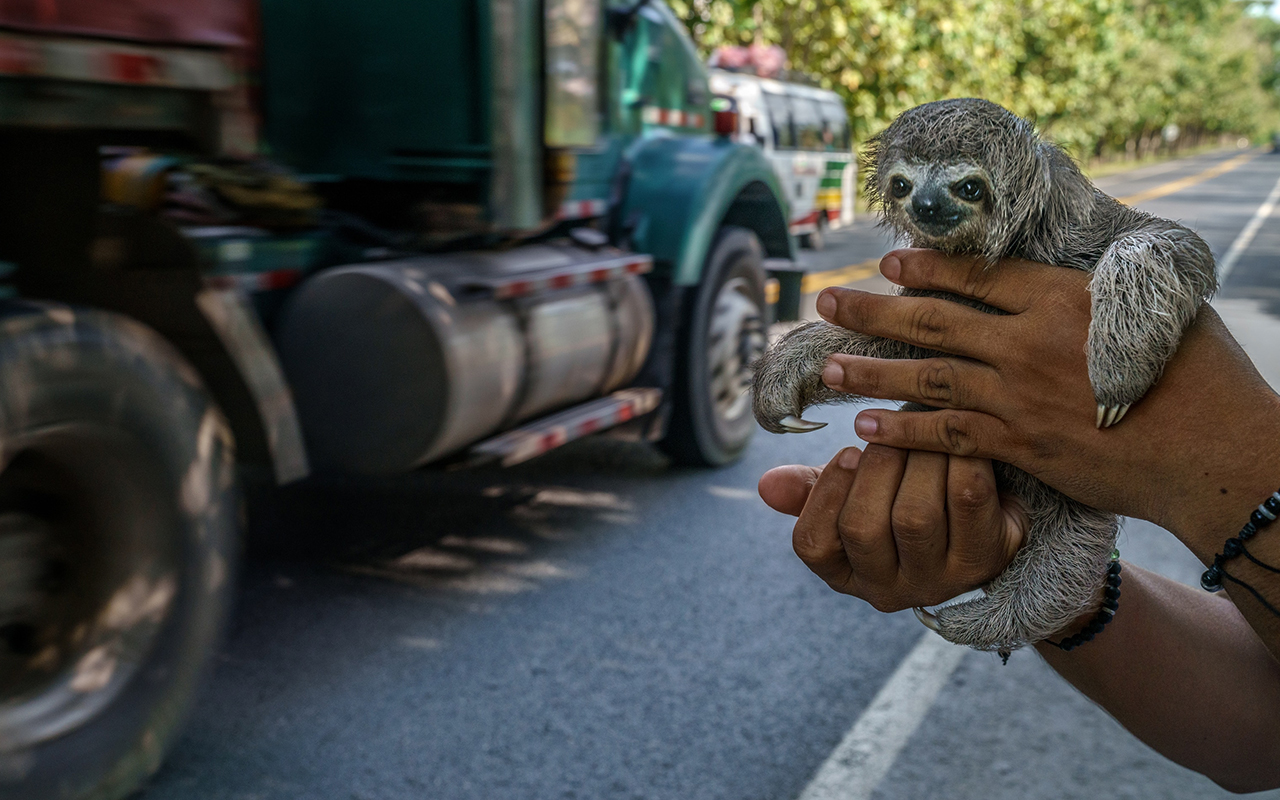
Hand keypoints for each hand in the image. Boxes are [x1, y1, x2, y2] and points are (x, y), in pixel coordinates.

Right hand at [758, 446, 1026, 609]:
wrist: (990, 519)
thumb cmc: (907, 498)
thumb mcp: (857, 496)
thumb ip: (812, 488)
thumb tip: (767, 485)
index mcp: (847, 574)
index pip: (813, 544)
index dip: (824, 494)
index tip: (846, 452)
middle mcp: (889, 590)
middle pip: (863, 528)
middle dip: (874, 468)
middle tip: (888, 429)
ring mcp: (938, 581)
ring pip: (914, 516)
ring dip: (916, 459)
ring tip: (921, 429)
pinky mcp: (985, 559)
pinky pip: (968, 500)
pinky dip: (959, 461)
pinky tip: (956, 439)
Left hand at [813, 248, 1279, 556]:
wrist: (1215, 451)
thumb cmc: (1198, 374)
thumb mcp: (1153, 308)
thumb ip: (1095, 291)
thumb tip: (1057, 276)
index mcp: (1063, 297)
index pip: (978, 275)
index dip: (926, 268)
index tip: (886, 263)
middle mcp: (1030, 342)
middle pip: (934, 320)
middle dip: (872, 311)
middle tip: (826, 305)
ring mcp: (1020, 396)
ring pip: (927, 377)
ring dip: (871, 371)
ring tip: (827, 368)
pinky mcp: (1020, 446)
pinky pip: (946, 436)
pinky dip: (903, 431)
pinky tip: (866, 426)